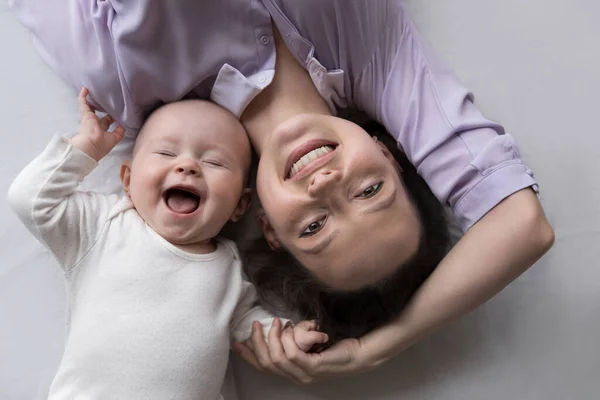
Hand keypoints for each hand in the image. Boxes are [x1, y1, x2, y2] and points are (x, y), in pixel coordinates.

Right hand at [70, 87, 124, 160]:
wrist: (90, 145)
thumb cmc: (102, 144)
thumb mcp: (114, 139)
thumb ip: (119, 133)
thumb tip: (123, 126)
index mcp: (101, 130)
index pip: (106, 122)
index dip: (110, 117)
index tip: (115, 112)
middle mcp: (94, 124)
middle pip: (97, 113)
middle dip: (101, 107)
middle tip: (105, 100)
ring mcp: (88, 119)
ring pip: (89, 107)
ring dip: (90, 100)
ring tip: (92, 90)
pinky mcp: (85, 114)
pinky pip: (83, 103)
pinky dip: (83, 96)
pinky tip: (85, 88)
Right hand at [233, 318, 372, 383]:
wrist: (360, 353)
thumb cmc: (336, 346)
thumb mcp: (309, 344)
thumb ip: (294, 341)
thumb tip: (278, 326)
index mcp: (293, 373)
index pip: (264, 368)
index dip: (249, 356)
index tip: (236, 342)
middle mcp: (297, 377)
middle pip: (267, 364)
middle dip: (257, 344)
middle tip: (255, 325)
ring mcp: (305, 374)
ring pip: (277, 358)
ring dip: (273, 338)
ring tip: (277, 323)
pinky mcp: (314, 367)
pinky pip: (292, 353)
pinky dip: (287, 340)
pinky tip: (290, 328)